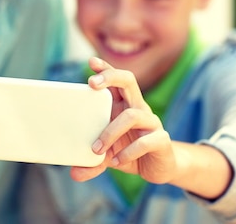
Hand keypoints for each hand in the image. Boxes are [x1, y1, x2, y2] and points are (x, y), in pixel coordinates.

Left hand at [71, 57, 175, 183]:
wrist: (159, 168)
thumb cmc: (129, 153)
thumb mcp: (107, 156)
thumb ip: (91, 163)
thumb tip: (74, 173)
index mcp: (124, 105)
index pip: (116, 80)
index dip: (106, 68)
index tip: (91, 62)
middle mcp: (138, 108)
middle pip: (128, 81)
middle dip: (110, 77)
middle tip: (92, 84)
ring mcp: (151, 122)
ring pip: (133, 115)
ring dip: (111, 131)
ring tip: (98, 149)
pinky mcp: (162, 140)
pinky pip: (146, 141)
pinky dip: (128, 151)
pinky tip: (117, 161)